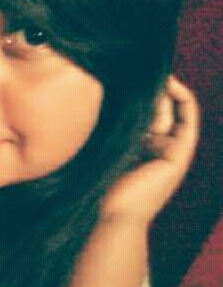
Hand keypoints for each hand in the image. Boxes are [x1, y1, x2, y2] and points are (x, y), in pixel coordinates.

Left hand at [100, 76, 199, 224]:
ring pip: (171, 108)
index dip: (138, 92)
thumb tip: (99, 96)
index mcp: (138, 148)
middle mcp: (156, 147)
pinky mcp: (180, 154)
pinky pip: (187, 118)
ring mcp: (170, 151)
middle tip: (131, 71)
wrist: (112, 215)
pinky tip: (168, 81)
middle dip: (148, 88)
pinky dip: (181, 97)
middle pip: (158, 106)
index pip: (144, 112)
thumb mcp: (103, 149)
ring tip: (144, 76)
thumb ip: (108, 128)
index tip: (122, 75)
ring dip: (161, 90)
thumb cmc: (99, 185)